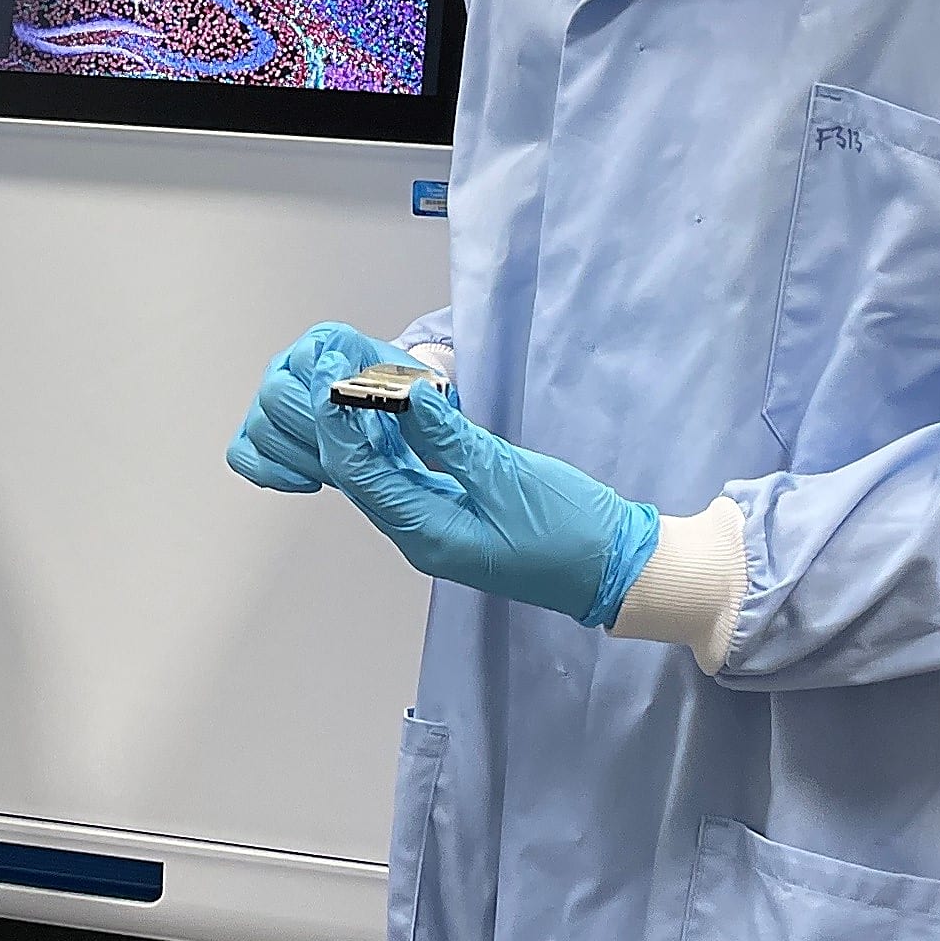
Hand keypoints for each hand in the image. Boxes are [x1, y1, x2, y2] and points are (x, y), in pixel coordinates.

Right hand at [226, 322, 415, 494]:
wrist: (399, 420)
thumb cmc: (407, 403)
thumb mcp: (423, 393)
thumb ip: (415, 394)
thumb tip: (417, 397)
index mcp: (328, 342)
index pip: (310, 360)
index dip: (332, 396)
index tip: (357, 418)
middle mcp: (292, 363)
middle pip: (276, 395)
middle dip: (313, 433)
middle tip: (344, 450)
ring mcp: (270, 398)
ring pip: (260, 427)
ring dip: (300, 455)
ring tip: (335, 467)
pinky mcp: (258, 432)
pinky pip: (242, 452)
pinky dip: (270, 470)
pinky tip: (307, 478)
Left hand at [315, 384, 660, 627]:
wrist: (613, 568)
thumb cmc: (569, 529)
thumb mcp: (509, 476)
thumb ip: (451, 438)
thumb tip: (407, 396)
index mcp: (427, 534)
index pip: (360, 475)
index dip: (337, 425)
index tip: (326, 379)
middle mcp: (420, 536)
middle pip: (360, 477)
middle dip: (339, 426)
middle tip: (330, 372)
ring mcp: (435, 529)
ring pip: (381, 476)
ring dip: (363, 433)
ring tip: (351, 383)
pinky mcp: (452, 517)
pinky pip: (406, 478)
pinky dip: (393, 446)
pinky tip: (390, 413)